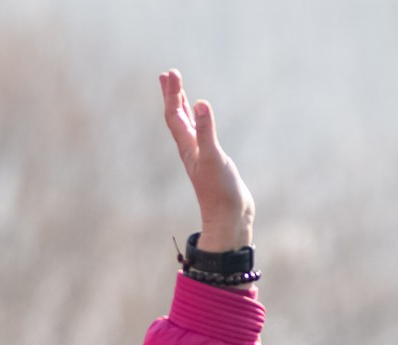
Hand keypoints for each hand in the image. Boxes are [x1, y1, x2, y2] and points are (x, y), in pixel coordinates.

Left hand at [159, 70, 253, 253]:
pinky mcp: (213, 162)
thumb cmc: (220, 192)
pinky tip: (201, 119)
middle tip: (168, 74)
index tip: (170, 73)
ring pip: (188, 126)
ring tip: (179, 91)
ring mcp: (201, 156)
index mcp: (188, 147)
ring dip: (182, 107)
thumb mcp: (214, 157)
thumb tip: (201, 103)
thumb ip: (207, 131)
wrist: (229, 218)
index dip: (171, 94)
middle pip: (176, 118)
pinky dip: (199, 122)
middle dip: (172, 95)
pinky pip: (201, 135)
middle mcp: (191, 150)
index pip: (174, 115)